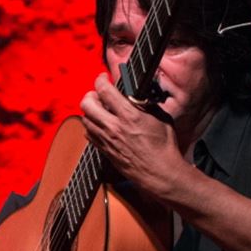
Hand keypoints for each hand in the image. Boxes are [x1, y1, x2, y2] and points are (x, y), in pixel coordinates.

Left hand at [82, 73, 188, 203]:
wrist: (160, 172)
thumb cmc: (164, 146)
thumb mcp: (160, 117)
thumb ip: (145, 104)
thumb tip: (136, 94)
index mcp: (128, 115)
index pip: (104, 90)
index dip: (101, 79)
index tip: (103, 77)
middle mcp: (113, 127)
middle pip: (87, 103)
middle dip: (91, 94)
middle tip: (98, 94)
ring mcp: (107, 140)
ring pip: (85, 119)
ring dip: (90, 111)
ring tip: (100, 109)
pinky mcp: (105, 151)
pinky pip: (89, 134)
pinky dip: (91, 126)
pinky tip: (101, 125)